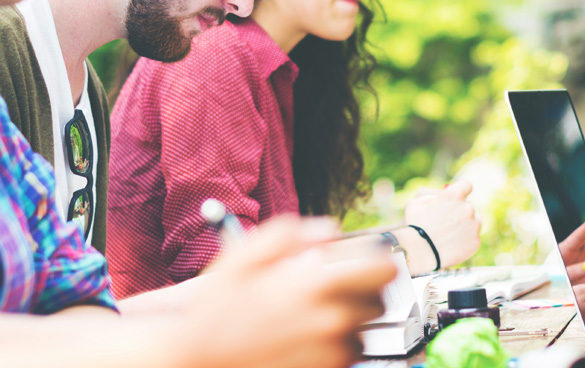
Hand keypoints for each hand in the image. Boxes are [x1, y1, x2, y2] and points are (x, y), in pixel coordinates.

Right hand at [181, 216, 394, 367]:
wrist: (200, 363)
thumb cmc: (217, 311)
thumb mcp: (242, 257)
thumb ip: (290, 233)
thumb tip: (328, 230)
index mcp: (316, 286)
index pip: (384, 270)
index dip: (378, 261)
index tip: (366, 261)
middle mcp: (331, 322)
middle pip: (379, 301)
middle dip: (361, 291)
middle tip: (333, 288)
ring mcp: (331, 354)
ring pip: (363, 330)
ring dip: (348, 320)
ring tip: (312, 315)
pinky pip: (348, 356)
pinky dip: (335, 345)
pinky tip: (306, 337)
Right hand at [403, 182, 482, 270]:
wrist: (418, 253)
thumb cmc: (412, 226)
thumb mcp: (416, 202)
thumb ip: (431, 194)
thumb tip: (443, 194)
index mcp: (455, 194)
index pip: (466, 186)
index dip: (461, 192)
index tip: (457, 199)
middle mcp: (468, 208)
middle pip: (469, 206)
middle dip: (460, 212)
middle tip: (447, 223)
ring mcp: (473, 225)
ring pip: (474, 222)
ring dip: (465, 226)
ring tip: (449, 235)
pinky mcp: (475, 242)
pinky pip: (472, 238)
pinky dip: (465, 241)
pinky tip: (452, 245)